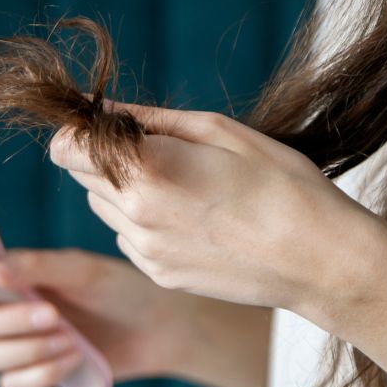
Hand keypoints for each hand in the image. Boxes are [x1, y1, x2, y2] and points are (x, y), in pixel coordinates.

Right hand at [0, 248, 187, 386]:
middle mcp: (1, 312)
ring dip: (25, 351)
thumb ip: (36, 266)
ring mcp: (16, 347)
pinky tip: (73, 359)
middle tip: (54, 315)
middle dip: (5, 323)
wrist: (158, 326)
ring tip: (69, 338)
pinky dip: (39, 375)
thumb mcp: (81, 269)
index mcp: (6, 278)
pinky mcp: (34, 376)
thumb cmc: (118, 287)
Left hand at [48, 101, 386, 314]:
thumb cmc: (283, 183)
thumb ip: (152, 119)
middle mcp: (137, 215)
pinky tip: (193, 217)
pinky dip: (144, 223)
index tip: (111, 125)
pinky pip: (128, 238)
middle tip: (160, 150)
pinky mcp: (160, 276)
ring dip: (123, 190)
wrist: (320, 260)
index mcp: (150, 169)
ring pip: (103, 207)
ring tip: (183, 185)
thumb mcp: (222, 131)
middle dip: (103, 156)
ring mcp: (146, 251)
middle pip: (81, 175)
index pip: (66, 147)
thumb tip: (105, 110)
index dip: (81, 131)